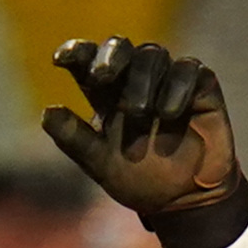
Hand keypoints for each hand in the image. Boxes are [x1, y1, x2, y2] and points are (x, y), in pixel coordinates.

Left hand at [42, 34, 247, 247]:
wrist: (187, 200)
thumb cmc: (140, 180)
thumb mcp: (101, 164)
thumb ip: (75, 139)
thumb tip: (47, 112)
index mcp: (106, 95)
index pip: (88, 62)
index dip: (76, 52)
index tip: (60, 59)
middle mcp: (135, 79)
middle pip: (120, 47)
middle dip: (110, 57)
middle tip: (102, 77)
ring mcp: (168, 78)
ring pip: (152, 55)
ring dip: (143, 81)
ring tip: (141, 114)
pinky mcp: (200, 84)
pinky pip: (188, 69)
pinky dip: (176, 88)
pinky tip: (170, 114)